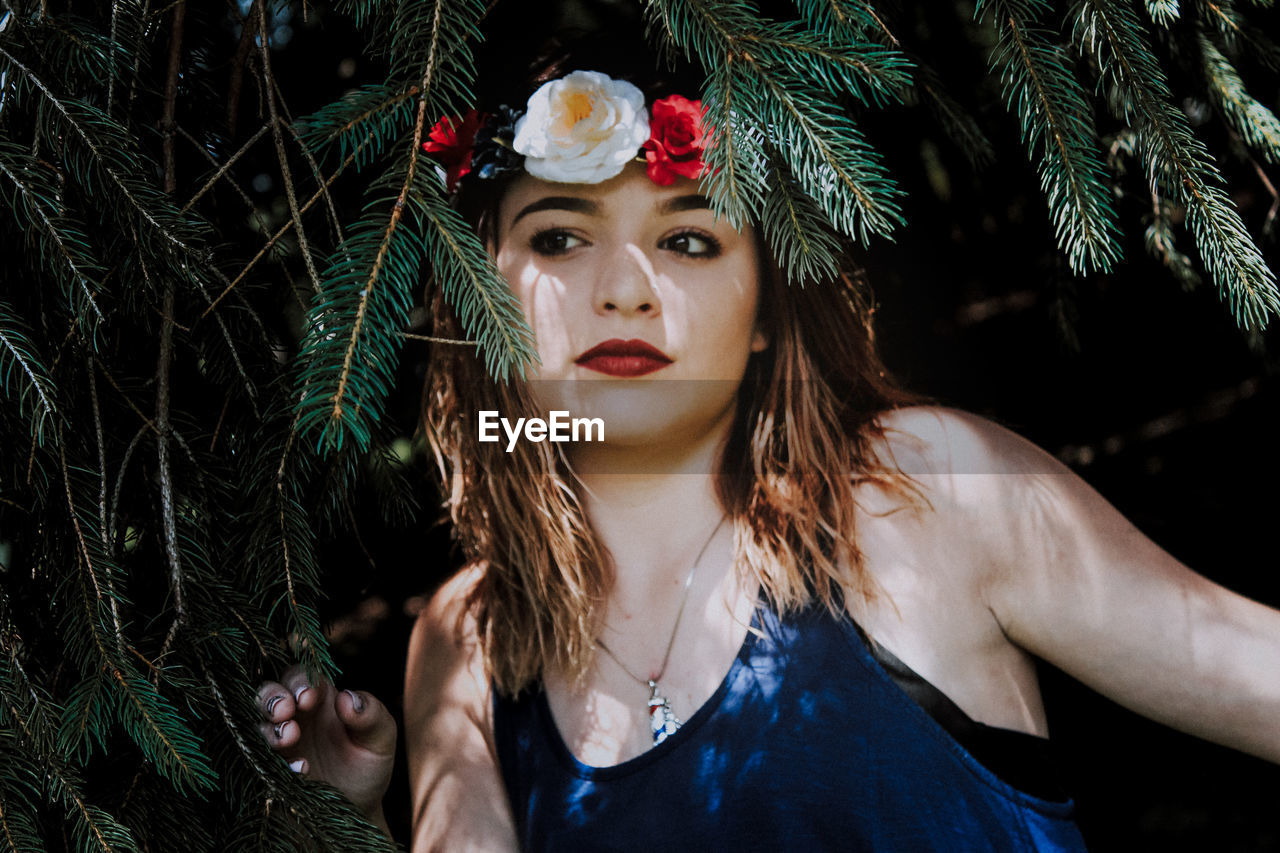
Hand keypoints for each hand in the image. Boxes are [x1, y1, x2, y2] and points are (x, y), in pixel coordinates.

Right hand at [258, 665, 396, 833]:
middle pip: (270, 691)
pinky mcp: (271, 767)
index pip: (302, 675)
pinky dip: (274, 761)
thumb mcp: (381, 738)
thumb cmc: (369, 764)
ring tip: (289, 739)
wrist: (358, 808)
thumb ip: (371, 714)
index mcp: (322, 697)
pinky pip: (260, 759)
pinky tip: (301, 769)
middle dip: (272, 697)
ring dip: (269, 729)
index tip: (309, 697)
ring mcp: (281, 742)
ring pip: (258, 723)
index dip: (301, 681)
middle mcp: (296, 715)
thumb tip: (347, 697)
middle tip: (285, 712)